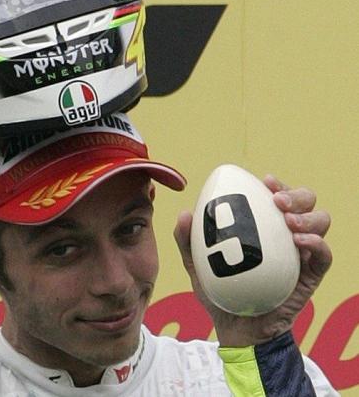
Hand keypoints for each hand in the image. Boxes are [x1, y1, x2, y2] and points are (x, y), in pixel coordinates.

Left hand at [173, 175, 331, 346]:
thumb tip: (185, 214)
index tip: (266, 181)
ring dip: (307, 215)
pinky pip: (323, 256)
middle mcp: (286, 235)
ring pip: (321, 222)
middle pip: (306, 201)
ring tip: (287, 221)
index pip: (278, 195)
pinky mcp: (311, 276)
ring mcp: (301, 254)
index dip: (277, 184)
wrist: (235, 328)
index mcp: (263, 225)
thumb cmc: (219, 290)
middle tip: (277, 201)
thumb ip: (187, 239)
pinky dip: (316, 243)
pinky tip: (300, 241)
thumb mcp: (196, 264)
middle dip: (296, 194)